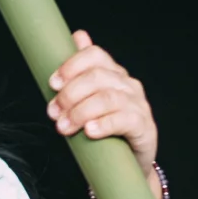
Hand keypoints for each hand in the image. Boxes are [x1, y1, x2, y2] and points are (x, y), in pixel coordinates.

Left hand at [45, 32, 159, 183]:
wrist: (129, 163)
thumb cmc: (105, 129)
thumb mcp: (90, 100)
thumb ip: (82, 72)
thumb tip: (78, 35)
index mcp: (114, 74)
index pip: (94, 55)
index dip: (71, 65)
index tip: (53, 84)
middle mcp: (128, 85)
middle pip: (97, 77)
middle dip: (70, 94)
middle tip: (53, 113)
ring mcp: (138, 105)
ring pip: (108, 99)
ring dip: (80, 112)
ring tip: (64, 127)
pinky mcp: (144, 127)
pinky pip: (124, 120)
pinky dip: (103, 124)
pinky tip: (89, 131)